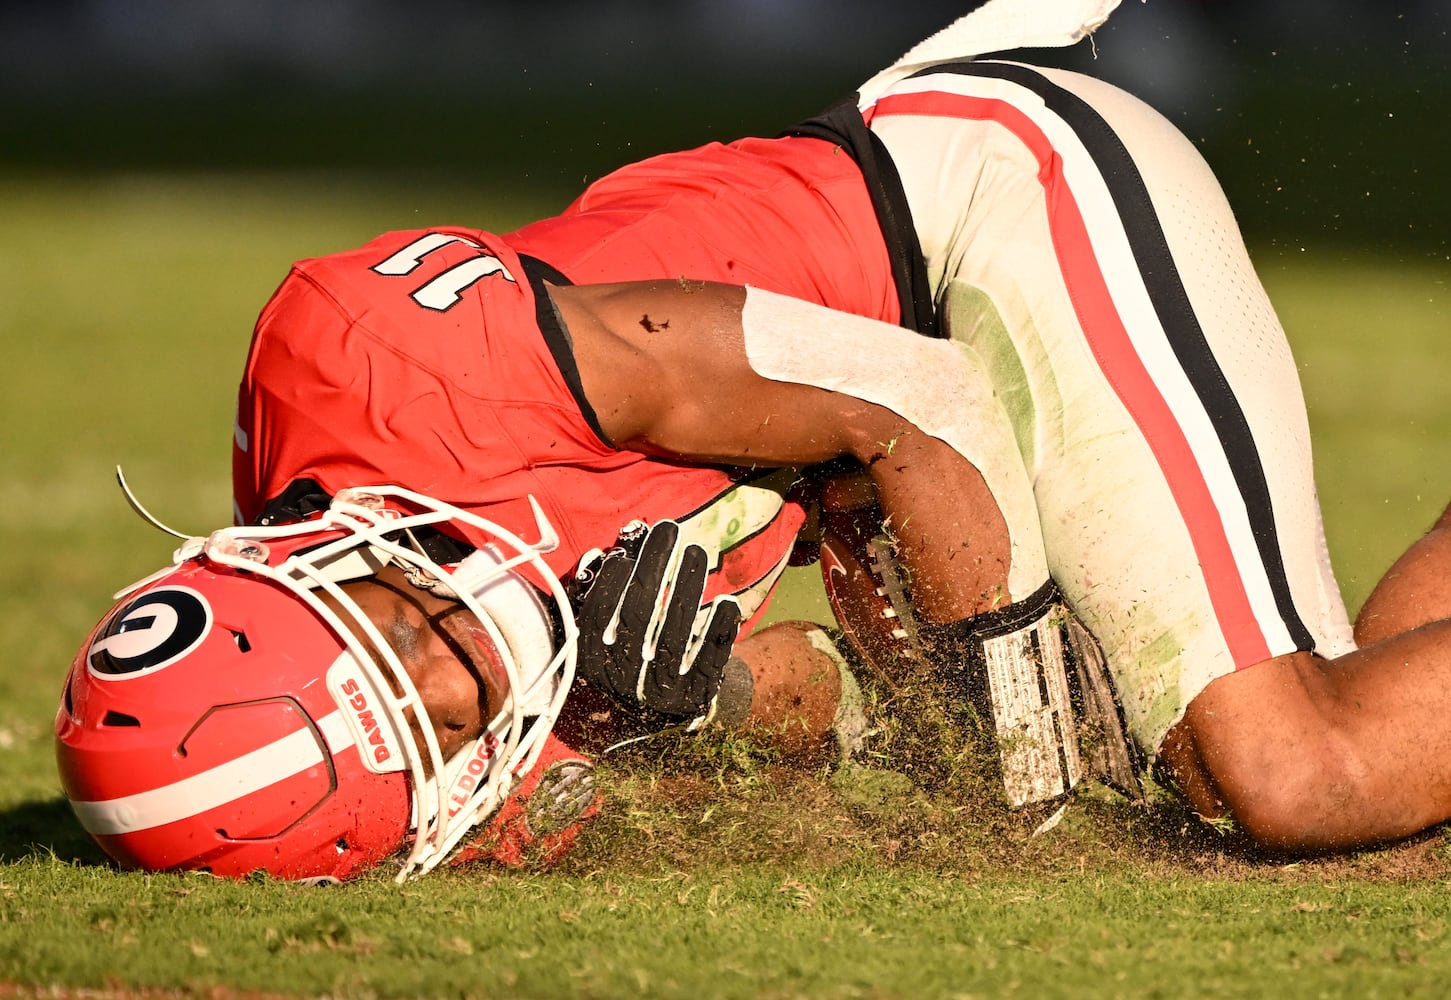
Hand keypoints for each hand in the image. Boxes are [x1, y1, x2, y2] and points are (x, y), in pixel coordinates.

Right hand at [572, 520, 741, 722]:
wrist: (664, 706)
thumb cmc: (632, 650)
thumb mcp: (606, 630)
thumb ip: (598, 594)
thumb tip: (601, 554)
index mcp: (595, 661)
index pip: (598, 616)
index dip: (610, 582)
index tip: (625, 553)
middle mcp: (624, 678)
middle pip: (638, 615)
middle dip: (653, 567)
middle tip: (667, 529)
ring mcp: (660, 689)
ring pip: (675, 633)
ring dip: (686, 586)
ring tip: (695, 550)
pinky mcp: (694, 695)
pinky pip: (708, 659)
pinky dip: (717, 630)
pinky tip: (727, 602)